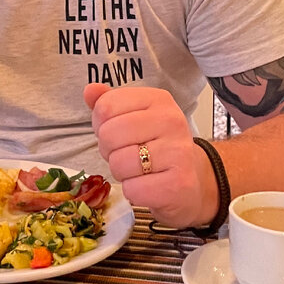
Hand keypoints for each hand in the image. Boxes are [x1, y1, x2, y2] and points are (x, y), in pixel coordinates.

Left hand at [84, 84, 217, 228]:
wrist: (194, 182)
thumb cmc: (159, 148)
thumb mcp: (136, 118)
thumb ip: (109, 103)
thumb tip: (89, 91)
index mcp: (158, 99)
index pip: (106, 106)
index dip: (100, 125)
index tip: (116, 134)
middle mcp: (171, 120)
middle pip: (109, 134)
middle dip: (109, 151)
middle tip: (126, 155)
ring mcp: (178, 151)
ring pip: (119, 163)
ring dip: (121, 173)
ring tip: (139, 171)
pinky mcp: (179, 183)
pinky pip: (133, 189)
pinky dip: (134, 192)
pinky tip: (149, 186)